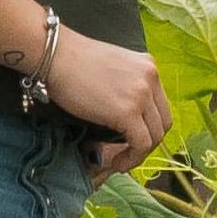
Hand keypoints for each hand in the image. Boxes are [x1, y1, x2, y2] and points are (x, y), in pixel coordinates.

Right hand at [62, 36, 174, 171]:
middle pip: (162, 122)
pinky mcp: (128, 112)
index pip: (160, 105)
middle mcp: (150, 77)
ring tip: (121, 160)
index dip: (150, 127)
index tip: (133, 138)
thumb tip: (125, 115)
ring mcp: (141, 94)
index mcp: (147, 66)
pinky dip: (132, 158)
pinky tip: (118, 162)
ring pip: (155, 136)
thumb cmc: (71, 62)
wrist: (54, 55)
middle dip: (148, 142)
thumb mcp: (111, 68)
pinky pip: (141, 144)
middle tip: (128, 152)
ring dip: (140, 154)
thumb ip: (125, 85)